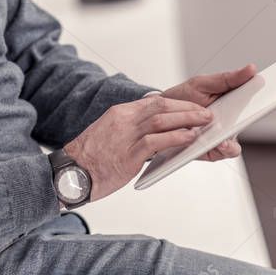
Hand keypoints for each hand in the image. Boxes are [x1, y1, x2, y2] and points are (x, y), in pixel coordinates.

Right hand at [64, 95, 212, 202]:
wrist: (70, 173)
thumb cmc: (90, 158)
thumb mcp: (110, 134)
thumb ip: (130, 130)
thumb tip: (153, 131)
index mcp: (120, 113)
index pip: (154, 101)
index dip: (177, 104)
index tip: (193, 107)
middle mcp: (124, 120)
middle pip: (161, 107)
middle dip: (187, 109)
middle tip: (205, 113)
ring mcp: (125, 136)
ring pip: (161, 120)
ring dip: (186, 120)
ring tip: (204, 122)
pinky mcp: (128, 155)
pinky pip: (156, 142)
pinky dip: (175, 138)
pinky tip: (189, 139)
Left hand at [161, 63, 256, 162]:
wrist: (160, 114)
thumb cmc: (184, 97)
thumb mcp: (203, 83)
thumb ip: (227, 78)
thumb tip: (251, 69)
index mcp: (232, 105)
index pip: (253, 104)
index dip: (266, 101)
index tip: (274, 93)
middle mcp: (228, 124)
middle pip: (246, 125)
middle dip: (251, 120)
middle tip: (250, 114)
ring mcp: (218, 138)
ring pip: (233, 145)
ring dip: (229, 142)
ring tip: (222, 138)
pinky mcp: (208, 151)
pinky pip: (219, 154)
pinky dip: (218, 150)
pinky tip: (213, 143)